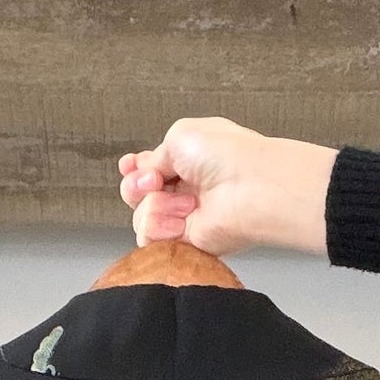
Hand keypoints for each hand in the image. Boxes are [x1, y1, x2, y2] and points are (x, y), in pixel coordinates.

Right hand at [117, 117, 337, 257]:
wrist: (249, 188)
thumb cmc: (225, 155)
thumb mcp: (178, 137)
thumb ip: (153, 158)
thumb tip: (141, 172)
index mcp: (186, 159)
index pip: (148, 168)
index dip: (134, 170)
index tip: (130, 166)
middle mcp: (184, 188)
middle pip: (138, 194)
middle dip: (136, 186)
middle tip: (153, 182)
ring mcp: (184, 216)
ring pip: (142, 216)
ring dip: (155, 205)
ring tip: (185, 201)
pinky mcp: (186, 242)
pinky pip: (150, 240)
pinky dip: (158, 227)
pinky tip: (181, 220)